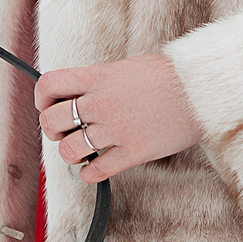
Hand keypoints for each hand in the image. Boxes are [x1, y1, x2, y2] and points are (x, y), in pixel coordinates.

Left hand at [35, 54, 205, 185]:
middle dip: (53, 130)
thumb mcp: (126, 68)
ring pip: (68, 151)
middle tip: (65, 131)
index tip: (49, 105)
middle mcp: (101, 103)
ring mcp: (115, 130)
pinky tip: (95, 166)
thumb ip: (99, 82)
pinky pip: (94, 172)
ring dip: (70, 153)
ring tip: (82, 149)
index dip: (41, 99)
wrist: (201, 90)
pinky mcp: (132, 153)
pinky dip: (88, 173)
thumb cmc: (168, 77)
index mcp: (98, 77)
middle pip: (51, 121)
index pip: (48, 85)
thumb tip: (78, 97)